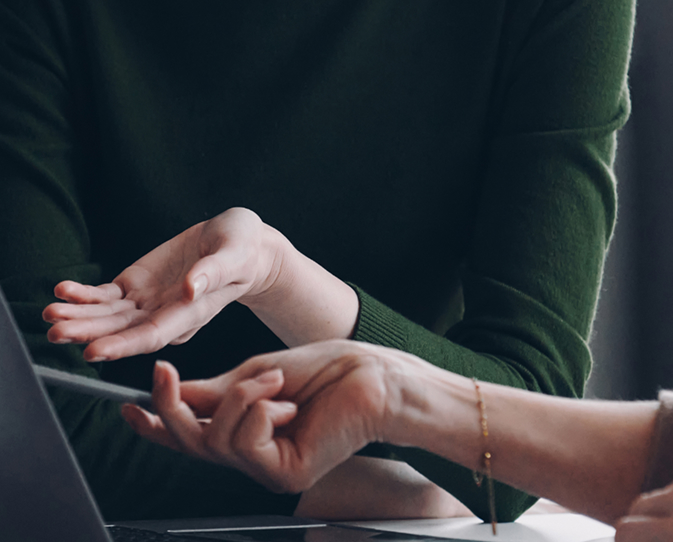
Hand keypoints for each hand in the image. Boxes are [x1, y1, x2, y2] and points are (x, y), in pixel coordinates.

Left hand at [44, 208, 282, 360]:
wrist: (239, 245)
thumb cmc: (243, 250)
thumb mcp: (235, 255)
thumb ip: (214, 273)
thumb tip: (189, 290)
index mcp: (189, 314)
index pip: (152, 335)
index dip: (122, 345)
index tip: (93, 351)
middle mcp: (164, 314)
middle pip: (121, 330)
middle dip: (87, 332)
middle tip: (56, 331)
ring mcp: (147, 302)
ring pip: (107, 317)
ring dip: (78, 316)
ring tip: (51, 313)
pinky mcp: (136, 286)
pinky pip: (105, 297)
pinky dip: (84, 295)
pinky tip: (63, 291)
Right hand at [122, 341, 397, 493]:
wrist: (372, 376)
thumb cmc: (328, 370)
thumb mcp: (257, 372)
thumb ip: (215, 391)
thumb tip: (172, 392)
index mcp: (246, 427)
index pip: (192, 433)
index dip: (156, 425)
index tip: (128, 407)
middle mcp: (253, 453)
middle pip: (191, 442)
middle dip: (173, 408)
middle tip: (164, 374)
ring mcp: (268, 468)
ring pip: (216, 441)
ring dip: (239, 398)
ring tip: (272, 379)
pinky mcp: (284, 475)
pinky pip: (247, 443)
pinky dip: (260, 411)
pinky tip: (287, 402)